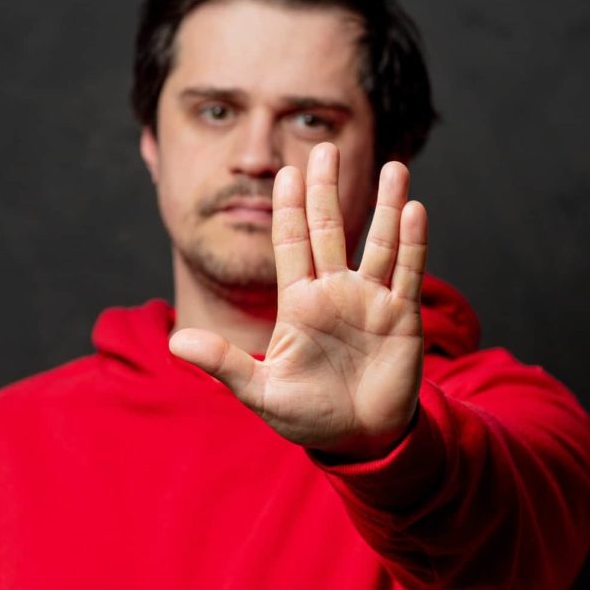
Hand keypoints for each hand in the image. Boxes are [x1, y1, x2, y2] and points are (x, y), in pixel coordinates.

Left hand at [169, 142, 427, 460]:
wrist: (360, 441)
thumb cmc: (307, 417)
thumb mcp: (261, 392)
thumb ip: (224, 364)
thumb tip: (176, 344)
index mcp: (299, 303)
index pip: (291, 244)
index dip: (289, 207)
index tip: (288, 170)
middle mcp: (334, 293)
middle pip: (331, 230)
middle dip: (327, 191)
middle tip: (326, 148)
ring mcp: (370, 302)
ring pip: (379, 243)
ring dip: (386, 206)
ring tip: (393, 166)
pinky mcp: (402, 317)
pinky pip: (408, 273)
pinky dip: (413, 242)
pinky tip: (414, 209)